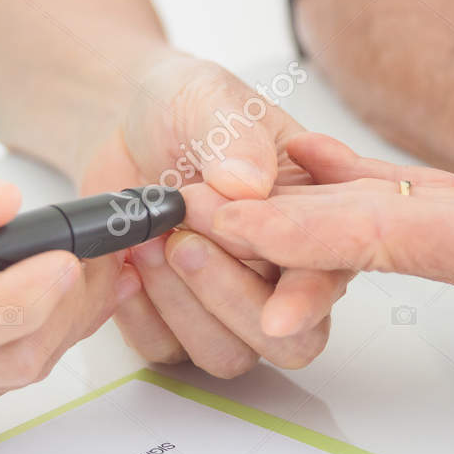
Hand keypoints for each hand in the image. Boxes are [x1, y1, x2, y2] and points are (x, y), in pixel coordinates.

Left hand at [79, 54, 348, 376]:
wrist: (127, 126)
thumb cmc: (185, 110)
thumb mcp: (209, 99)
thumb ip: (234, 136)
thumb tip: (248, 183)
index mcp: (314, 223)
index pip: (327, 279)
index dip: (307, 302)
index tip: (277, 312)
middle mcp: (280, 277)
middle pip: (286, 343)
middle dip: (229, 293)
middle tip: (183, 237)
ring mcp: (228, 308)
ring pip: (226, 355)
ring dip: (182, 304)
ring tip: (149, 239)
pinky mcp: (175, 322)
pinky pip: (165, 351)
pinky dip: (140, 314)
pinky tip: (127, 265)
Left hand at [209, 119, 453, 303]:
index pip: (376, 230)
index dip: (284, 221)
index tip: (201, 208)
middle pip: (352, 234)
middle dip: (260, 223)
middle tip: (167, 200)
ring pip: (376, 220)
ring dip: (297, 206)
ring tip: (219, 179)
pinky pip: (414, 207)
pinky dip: (354, 188)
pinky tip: (319, 169)